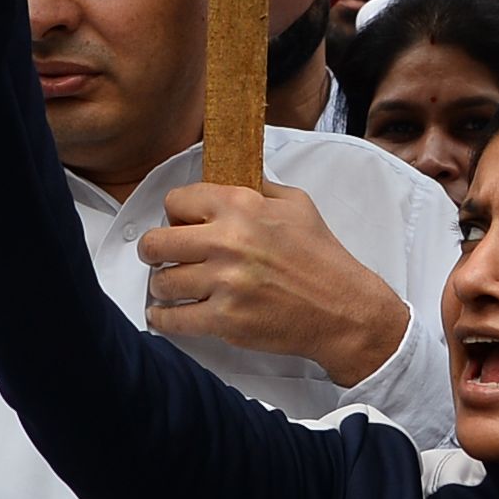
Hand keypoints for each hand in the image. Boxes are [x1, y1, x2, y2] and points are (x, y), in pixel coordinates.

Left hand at [145, 180, 408, 384]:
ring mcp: (224, 283)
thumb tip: (227, 179)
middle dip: (155, 250)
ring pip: (161, 282)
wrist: (343, 309)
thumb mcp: (297, 204)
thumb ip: (257, 188)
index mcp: (242, 206)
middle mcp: (228, 241)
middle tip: (162, 256)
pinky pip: (172, 319)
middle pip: (156, 242)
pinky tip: (165, 314)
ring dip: (163, 285)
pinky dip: (164, 318)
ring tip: (173, 285)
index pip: (176, 201)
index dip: (176, 213)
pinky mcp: (225, 320)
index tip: (181, 224)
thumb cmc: (321, 257)